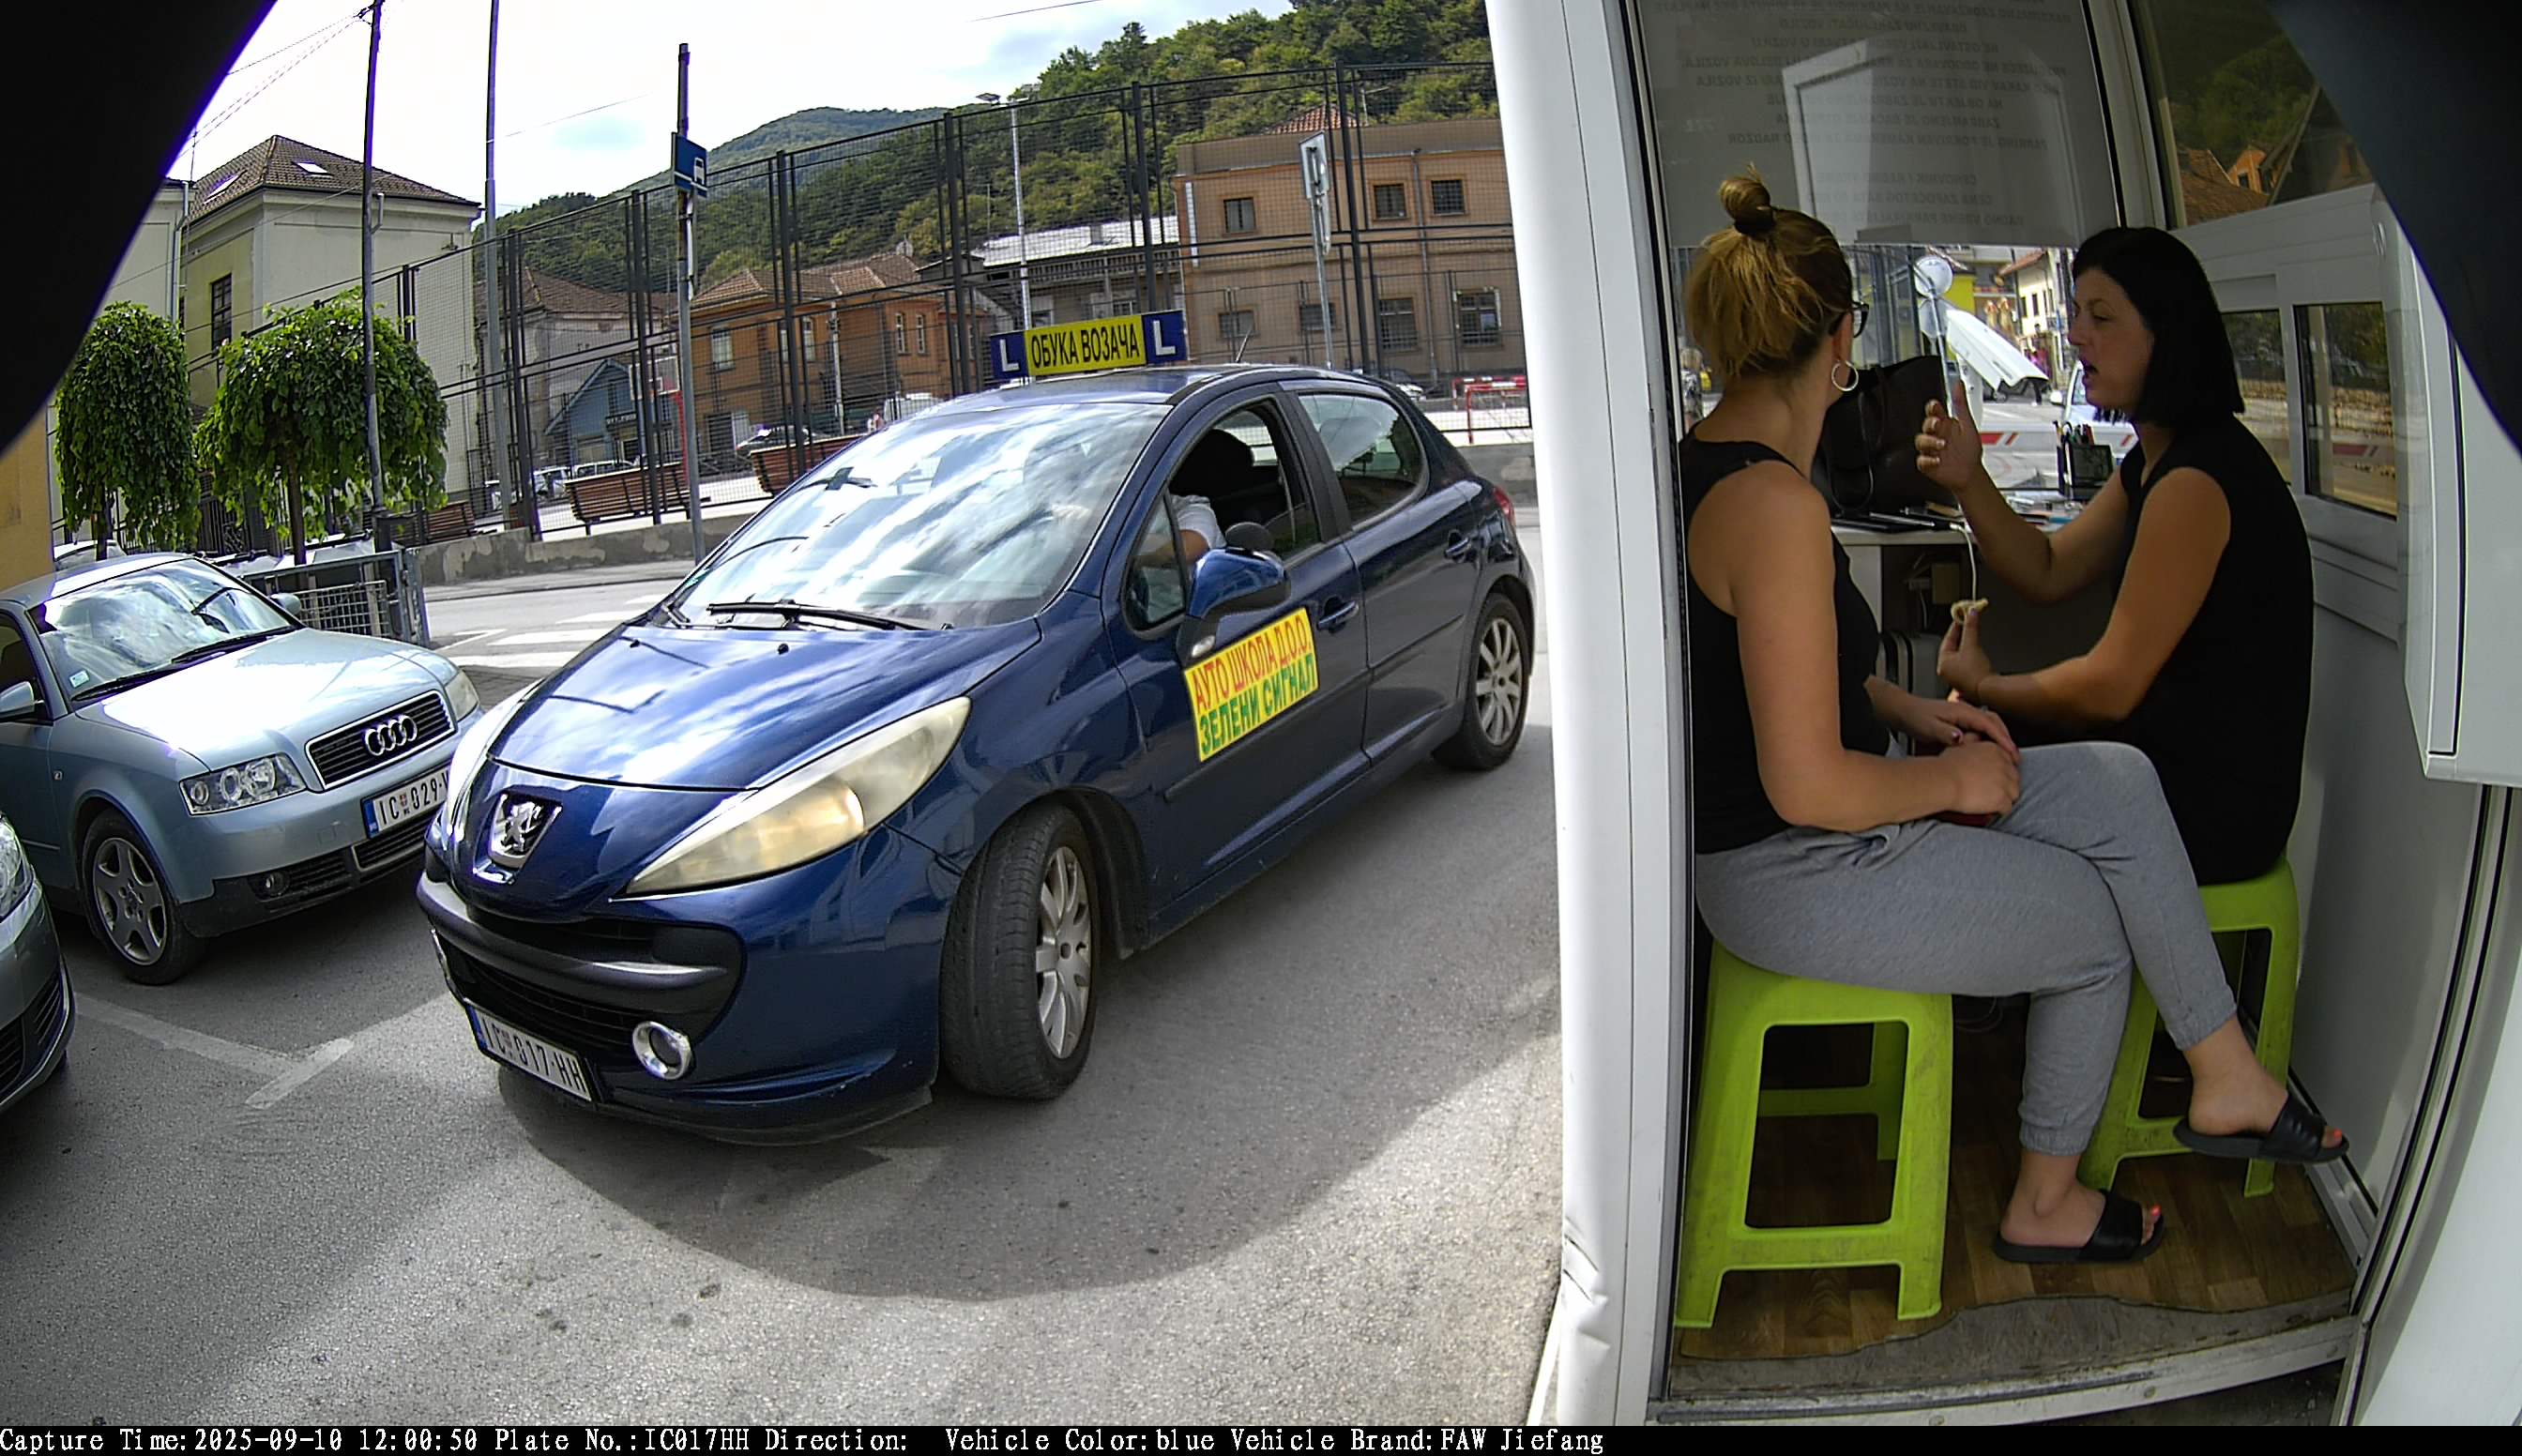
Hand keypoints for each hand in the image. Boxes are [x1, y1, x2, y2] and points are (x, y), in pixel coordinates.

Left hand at [1896, 690, 2016, 760]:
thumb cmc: (1915, 718)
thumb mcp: (1927, 727)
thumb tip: (1961, 738)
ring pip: (1991, 725)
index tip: (2011, 753)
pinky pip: (1983, 729)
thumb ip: (1944, 732)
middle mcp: (1967, 711)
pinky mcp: (1962, 721)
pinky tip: (1991, 751)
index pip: (1990, 724)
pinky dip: (1991, 738)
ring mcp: (1966, 715)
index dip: (2003, 739)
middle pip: (1995, 723)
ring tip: (2007, 757)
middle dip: (2007, 739)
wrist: (1904, 711)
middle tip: (2015, 759)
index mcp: (1962, 711)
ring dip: (2000, 739)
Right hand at [1915, 380, 1984, 494]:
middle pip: (1925, 425)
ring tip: (1941, 444)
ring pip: (1920, 441)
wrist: (1970, 473)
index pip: (1934, 412)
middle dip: (1929, 424)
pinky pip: (1921, 460)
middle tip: (1937, 424)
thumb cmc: (1969, 450)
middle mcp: (1936, 436)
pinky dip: (1927, 460)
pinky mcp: (1928, 464)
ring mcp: (1931, 450)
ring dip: (1929, 442)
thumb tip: (1958, 384)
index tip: (1935, 406)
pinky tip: (1937, 460)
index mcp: (1945, 424)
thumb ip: (1961, 404)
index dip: (1932, 408)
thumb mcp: (1968, 424)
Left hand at [1939, 603, 1993, 698]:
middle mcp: (1947, 672)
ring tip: (1973, 638)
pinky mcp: (1968, 682)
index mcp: (1942, 663)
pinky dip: (1972, 657)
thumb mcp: (1971, 645)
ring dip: (1967, 647)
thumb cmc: (1976, 673)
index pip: (1947, 640)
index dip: (1955, 627)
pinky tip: (1978, 655)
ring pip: (1960, 657)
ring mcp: (1956, 678)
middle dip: (1961, 636)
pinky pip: (1967, 664)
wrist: (1988, 690)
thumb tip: (1970, 613)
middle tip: (1967, 625)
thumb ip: (1970, 627)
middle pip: (1953, 648)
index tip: (1961, 618)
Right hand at [1942, 739, 2021, 818]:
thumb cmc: (1945, 766)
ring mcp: (2005, 782)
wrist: (1944, 781)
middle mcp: (2003, 764)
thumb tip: (1974, 739)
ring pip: (2014, 793)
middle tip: (1989, 792)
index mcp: (1995, 750)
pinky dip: (1998, 810)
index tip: (1992, 779)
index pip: (2008, 763)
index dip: (2000, 773)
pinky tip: (1988, 809)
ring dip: (2003, 798)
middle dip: (2004, 786)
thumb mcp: (1959, 747)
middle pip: (2013, 778)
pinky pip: (2007, 808)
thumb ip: (1972, 743)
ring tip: (1989, 802)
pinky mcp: (2002, 798)